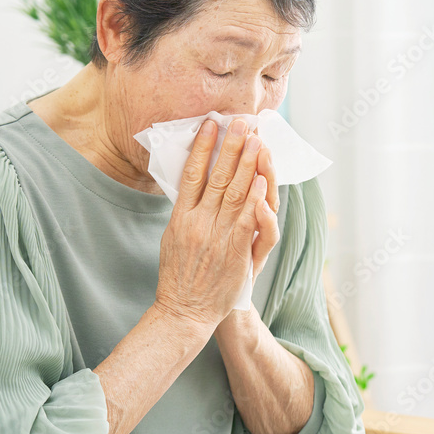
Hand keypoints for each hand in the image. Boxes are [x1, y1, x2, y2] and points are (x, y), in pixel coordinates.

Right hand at [154, 117, 279, 328]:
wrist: (184, 312)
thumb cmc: (179, 275)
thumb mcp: (172, 237)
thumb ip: (185, 211)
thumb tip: (191, 184)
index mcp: (180, 217)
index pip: (191, 173)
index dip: (201, 147)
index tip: (210, 124)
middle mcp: (197, 222)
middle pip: (216, 176)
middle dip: (231, 146)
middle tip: (241, 122)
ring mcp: (216, 236)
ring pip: (233, 192)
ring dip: (247, 164)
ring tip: (255, 139)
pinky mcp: (234, 251)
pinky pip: (246, 220)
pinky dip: (254, 198)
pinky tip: (261, 179)